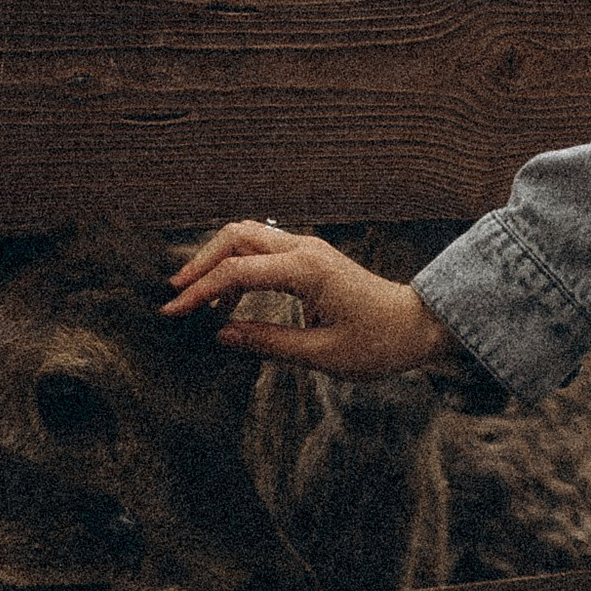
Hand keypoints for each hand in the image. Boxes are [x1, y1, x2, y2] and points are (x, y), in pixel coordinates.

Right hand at [164, 223, 459, 376]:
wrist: (418, 326)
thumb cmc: (379, 344)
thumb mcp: (322, 355)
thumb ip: (269, 343)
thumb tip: (221, 335)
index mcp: (306, 271)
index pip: (236, 272)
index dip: (199, 292)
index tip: (172, 312)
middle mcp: (304, 249)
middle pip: (235, 236)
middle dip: (200, 262)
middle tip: (175, 295)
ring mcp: (308, 249)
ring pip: (247, 237)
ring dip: (218, 262)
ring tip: (198, 301)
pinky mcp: (311, 257)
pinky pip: (263, 251)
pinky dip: (239, 268)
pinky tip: (230, 305)